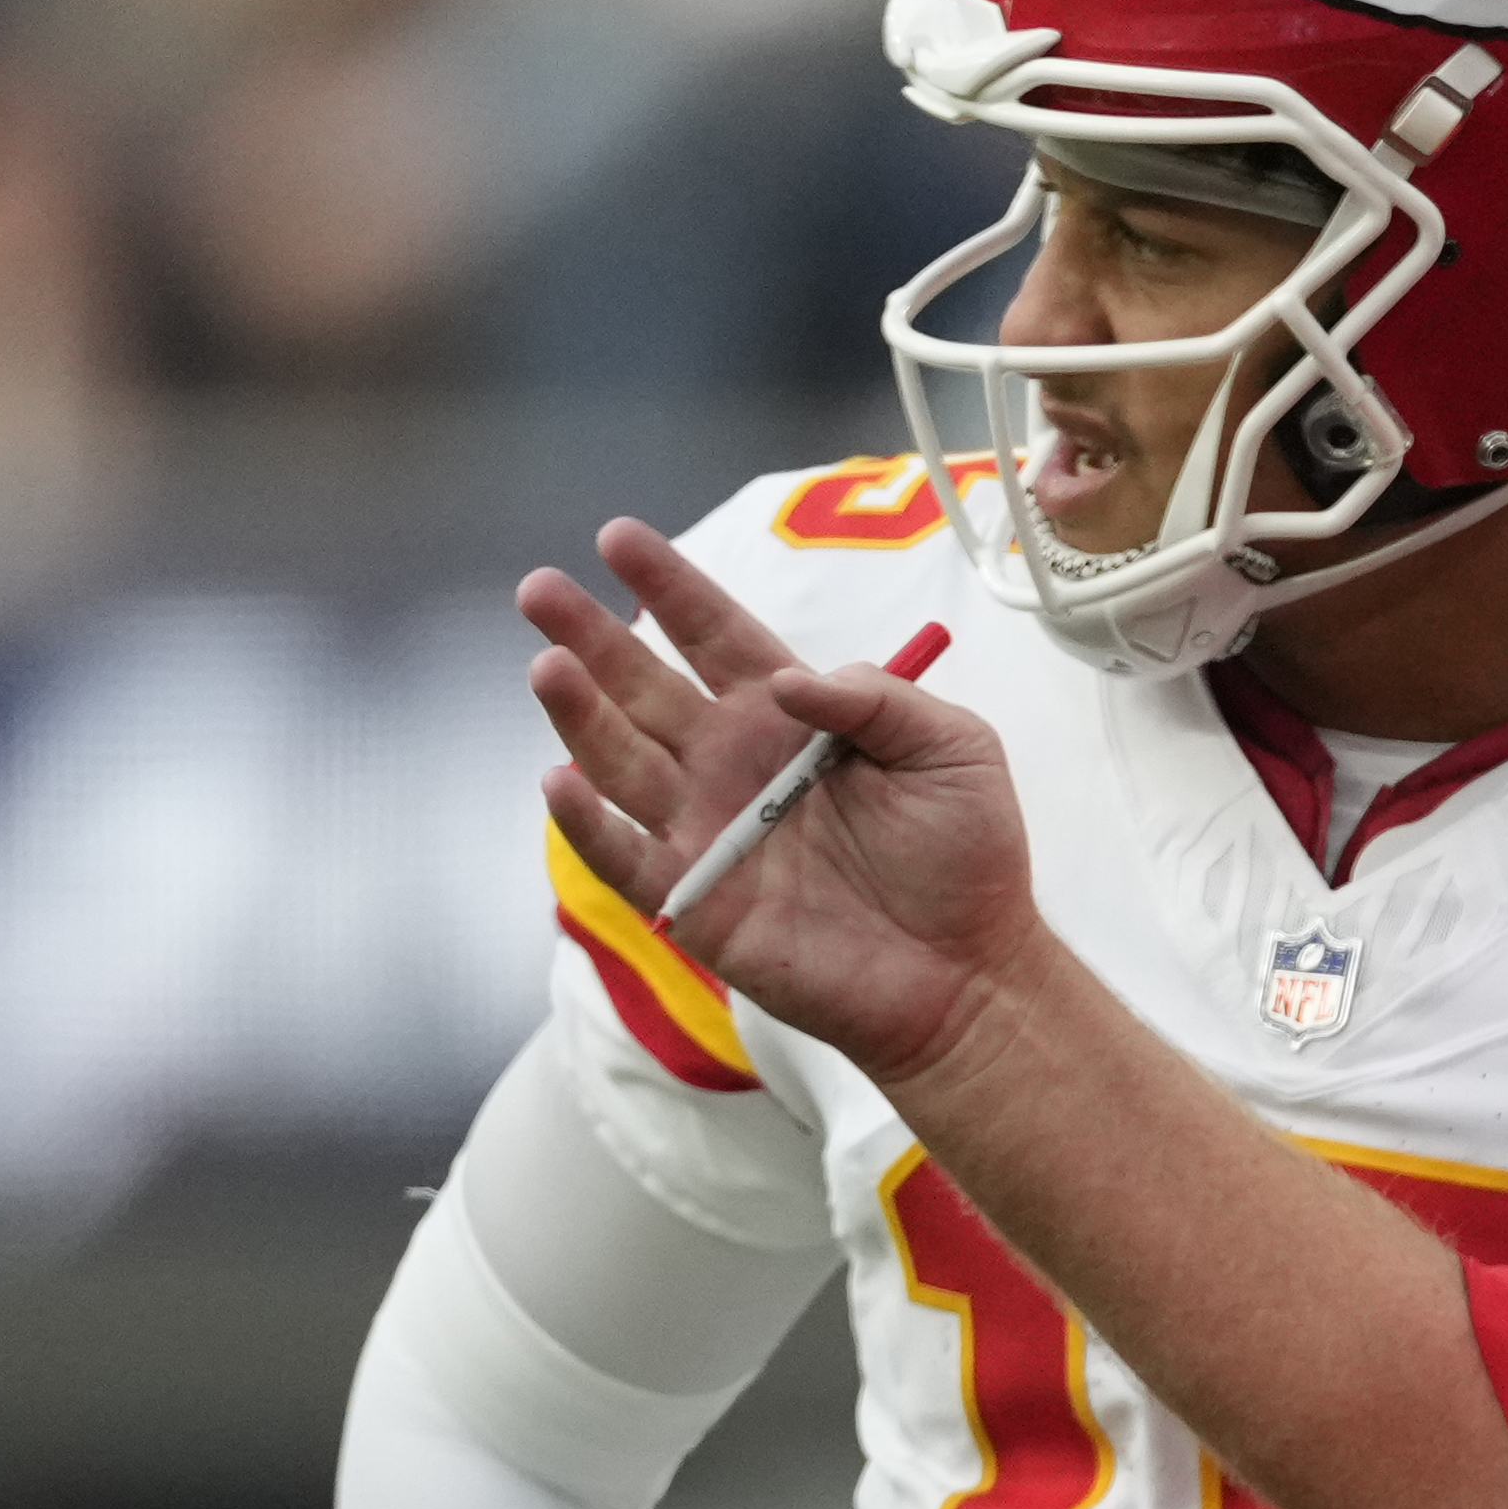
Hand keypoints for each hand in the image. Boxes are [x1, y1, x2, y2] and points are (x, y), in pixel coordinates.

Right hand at [518, 518, 1043, 1083]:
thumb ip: (877, 696)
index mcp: (788, 716)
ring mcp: (709, 830)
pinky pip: (628, 858)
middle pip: (644, 687)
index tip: (617, 537)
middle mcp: (733, 764)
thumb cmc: (966, 856)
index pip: (713, 635)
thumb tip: (785, 678)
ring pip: (623, 762)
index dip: (667, 586)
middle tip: (539, 590)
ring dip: (580, 716)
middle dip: (591, 637)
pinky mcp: (699, 901)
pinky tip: (559, 781)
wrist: (967, 971)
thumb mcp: (952, 747)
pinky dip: (589, 824)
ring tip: (548, 666)